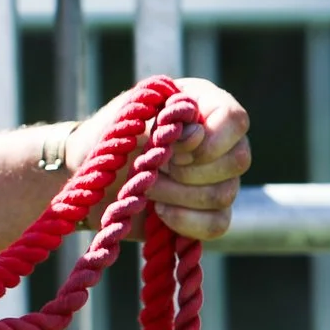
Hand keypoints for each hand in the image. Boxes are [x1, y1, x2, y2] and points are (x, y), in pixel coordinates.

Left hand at [68, 75, 250, 240]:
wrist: (90, 172)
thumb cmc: (110, 133)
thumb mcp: (132, 112)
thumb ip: (166, 115)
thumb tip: (195, 135)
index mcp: (205, 104)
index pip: (235, 120)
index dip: (209, 139)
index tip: (172, 145)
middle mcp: (222, 141)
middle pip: (238, 161)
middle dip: (188, 170)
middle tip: (153, 166)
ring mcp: (219, 178)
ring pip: (225, 195)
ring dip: (179, 195)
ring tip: (147, 187)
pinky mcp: (208, 212)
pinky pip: (218, 224)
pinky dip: (186, 221)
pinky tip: (159, 212)